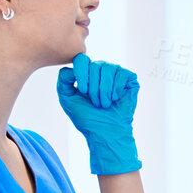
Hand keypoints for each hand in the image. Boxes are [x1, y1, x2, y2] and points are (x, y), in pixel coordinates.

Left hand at [56, 54, 140, 175]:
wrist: (105, 134)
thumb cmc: (87, 119)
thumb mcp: (67, 98)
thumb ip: (63, 79)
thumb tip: (73, 67)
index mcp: (88, 73)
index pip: (82, 59)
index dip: (81, 75)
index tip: (83, 92)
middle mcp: (102, 70)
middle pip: (95, 65)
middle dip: (94, 88)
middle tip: (96, 104)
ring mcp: (117, 74)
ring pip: (108, 68)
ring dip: (104, 90)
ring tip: (105, 104)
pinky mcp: (130, 80)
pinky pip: (122, 74)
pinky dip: (116, 89)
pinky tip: (115, 99)